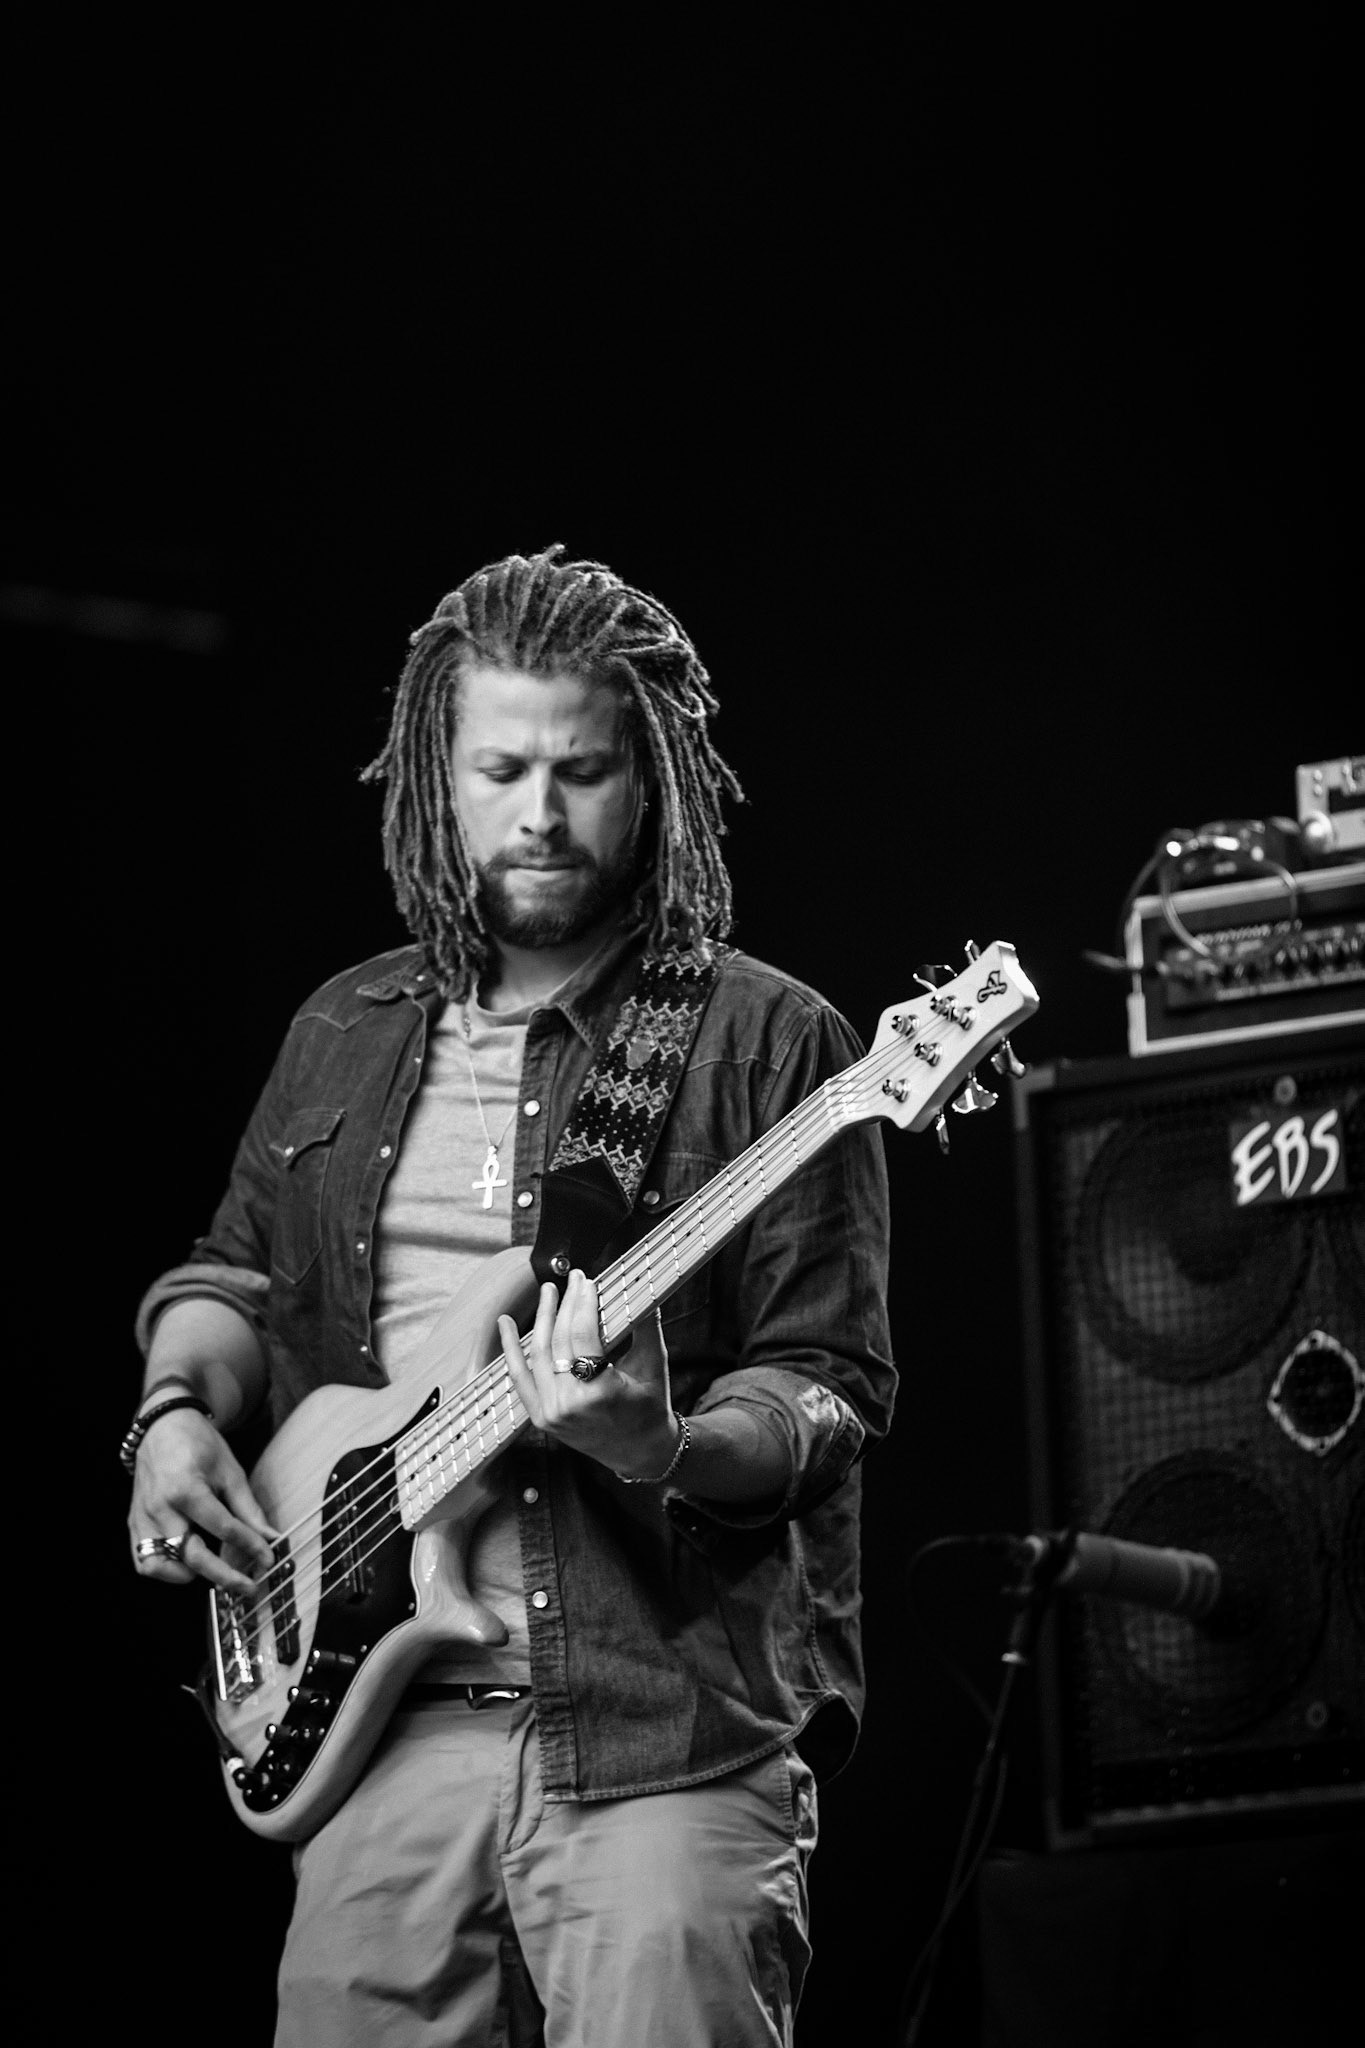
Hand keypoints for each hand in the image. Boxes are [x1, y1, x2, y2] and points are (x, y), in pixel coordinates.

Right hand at [128, 1407, 276, 1593]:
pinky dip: (165, 1570)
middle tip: (249, 1586)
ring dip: (189, 1574)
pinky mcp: (133, 1524)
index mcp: (186, 1489)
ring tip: (213, 1569)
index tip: (269, 1559)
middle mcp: (160, 1508)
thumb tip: (270, 1538)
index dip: (251, 1547)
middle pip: (193, 1556)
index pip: (224, 1529)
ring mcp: (143, 1518)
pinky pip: (144, 1562)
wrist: (162, 1427)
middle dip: (225, 1576)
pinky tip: (187, 1564)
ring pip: (161, 1566)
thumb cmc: (198, 1445)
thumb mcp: (230, 1471)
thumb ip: (249, 1509)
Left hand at [500, 1270, 680, 1480]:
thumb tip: (641, 1286)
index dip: (582, 1303)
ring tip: (547, 1293)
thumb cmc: (650, 1409)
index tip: (586, 1282)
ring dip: (541, 1319)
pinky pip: (521, 1379)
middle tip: (573, 1280)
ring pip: (539, 1354)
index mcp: (598, 1392)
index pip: (583, 1335)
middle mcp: (568, 1404)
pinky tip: (505, 1325)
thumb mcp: (654, 1366)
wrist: (640, 1452)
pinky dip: (512, 1350)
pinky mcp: (541, 1417)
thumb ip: (645, 1325)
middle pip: (560, 1341)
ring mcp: (550, 1413)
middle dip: (566, 1305)